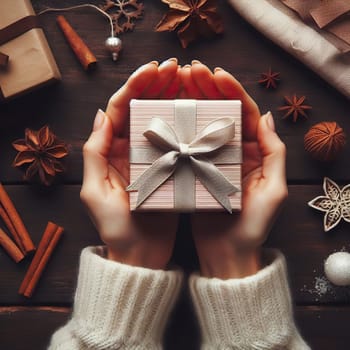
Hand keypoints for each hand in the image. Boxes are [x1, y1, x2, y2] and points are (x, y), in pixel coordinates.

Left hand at [80, 58, 180, 268]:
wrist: (142, 256)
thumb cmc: (116, 229)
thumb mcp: (95, 192)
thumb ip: (95, 153)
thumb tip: (102, 113)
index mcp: (111, 151)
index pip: (121, 108)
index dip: (136, 85)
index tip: (155, 69)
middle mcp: (131, 150)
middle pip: (143, 108)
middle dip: (158, 85)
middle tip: (179, 69)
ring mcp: (152, 158)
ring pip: (162, 120)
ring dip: (174, 98)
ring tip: (190, 81)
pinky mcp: (170, 169)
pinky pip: (178, 140)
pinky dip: (186, 123)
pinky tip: (198, 110)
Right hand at [187, 62, 287, 278]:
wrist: (226, 254)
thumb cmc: (252, 227)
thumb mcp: (273, 191)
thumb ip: (274, 154)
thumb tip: (266, 116)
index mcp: (254, 153)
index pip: (244, 114)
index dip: (231, 91)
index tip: (215, 74)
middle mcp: (233, 153)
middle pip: (221, 113)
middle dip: (208, 89)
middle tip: (189, 71)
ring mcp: (212, 161)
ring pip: (203, 125)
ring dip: (192, 102)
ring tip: (177, 84)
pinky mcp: (195, 171)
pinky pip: (189, 144)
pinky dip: (180, 127)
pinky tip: (168, 112)